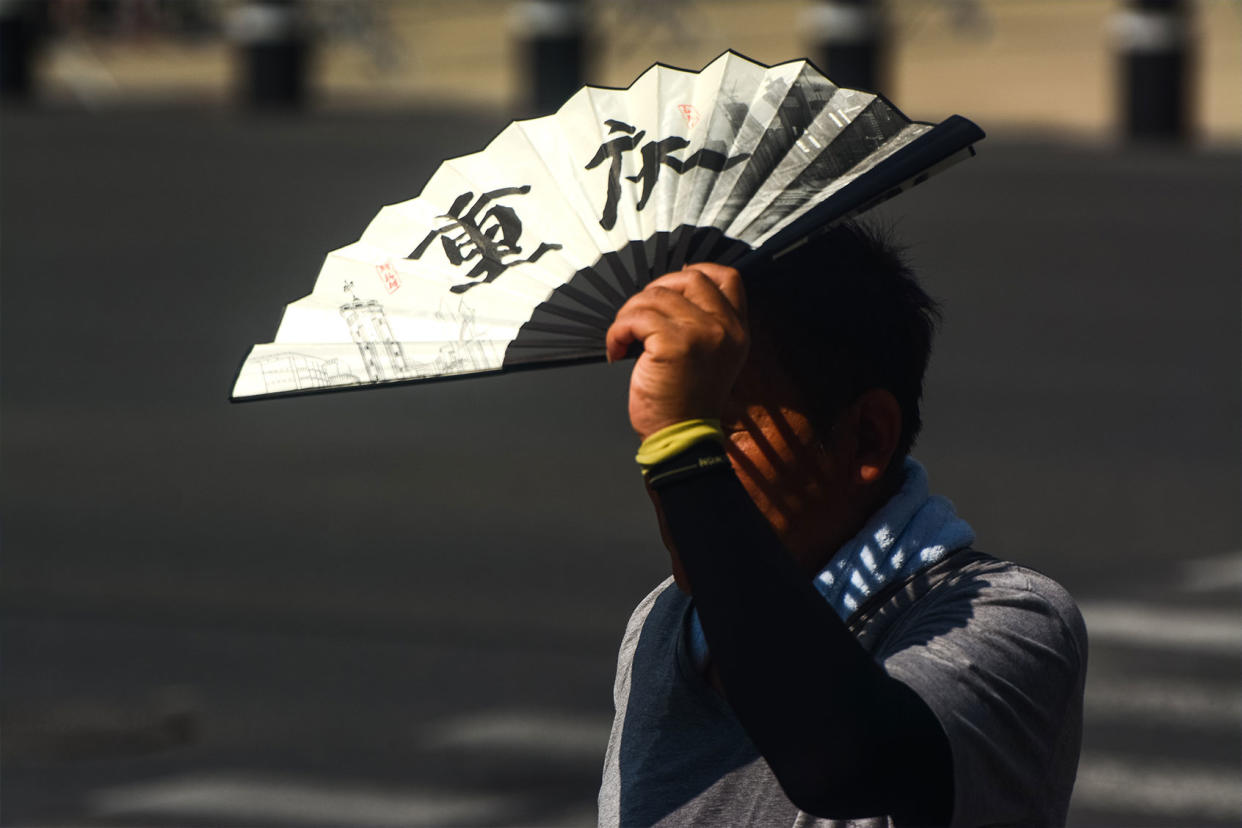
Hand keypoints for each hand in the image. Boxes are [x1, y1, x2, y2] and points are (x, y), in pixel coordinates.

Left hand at [605, 263, 749, 439]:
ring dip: (629, 314)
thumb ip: (704, 323)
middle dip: (655, 290)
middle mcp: (724, 328)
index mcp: (737, 330)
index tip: (670, 285)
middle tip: (638, 315)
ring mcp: (701, 333)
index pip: (727, 278)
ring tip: (625, 339)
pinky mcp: (673, 343)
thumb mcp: (712, 357)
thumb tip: (673, 290)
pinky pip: (635, 318)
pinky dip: (617, 331)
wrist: (681, 437)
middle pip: (688, 278)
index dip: (696, 271)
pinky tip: (617, 350)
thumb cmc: (686, 402)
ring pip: (655, 296)